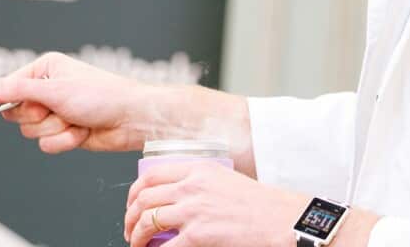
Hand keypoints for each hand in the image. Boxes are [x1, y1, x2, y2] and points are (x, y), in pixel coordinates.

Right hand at [0, 52, 154, 152]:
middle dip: (38, 117)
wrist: (132, 119)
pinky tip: (82, 132)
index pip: (6, 87)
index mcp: (43, 69)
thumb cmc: (101, 95)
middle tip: (56, 109)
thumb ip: (16, 91)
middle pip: (16, 114)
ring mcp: (55, 111)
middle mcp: (46, 89)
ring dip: (55, 130)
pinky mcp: (64, 131)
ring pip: (31, 132)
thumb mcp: (54, 91)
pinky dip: (65, 141)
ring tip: (76, 119)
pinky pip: (47, 145)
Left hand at [124, 161, 308, 246]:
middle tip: (129, 228)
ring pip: (147, 221)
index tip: (131, 204)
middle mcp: (191, 186)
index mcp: (197, 170)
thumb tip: (174, 198)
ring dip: (136, 236)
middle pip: (144, 199)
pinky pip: (164, 246)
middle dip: (129, 216)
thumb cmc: (258, 203)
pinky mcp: (198, 234)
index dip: (133, 192)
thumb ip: (198, 183)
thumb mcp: (224, 179)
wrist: (280, 219)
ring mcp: (193, 210)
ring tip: (136, 243)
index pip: (151, 175)